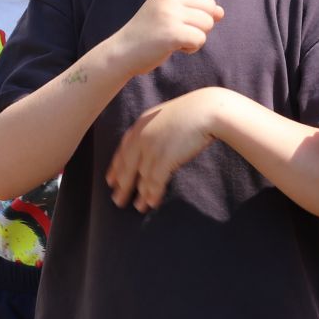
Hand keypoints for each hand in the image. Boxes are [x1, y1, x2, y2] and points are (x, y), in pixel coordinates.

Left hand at [106, 86, 228, 211]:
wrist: (207, 110)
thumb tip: (152, 143)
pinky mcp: (164, 159)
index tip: (110, 181)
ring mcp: (151, 149)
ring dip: (140, 195)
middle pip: (127, 167)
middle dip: (122, 186)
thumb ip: (154, 129)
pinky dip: (153, 194)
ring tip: (139, 208)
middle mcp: (141, 137)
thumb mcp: (166, 116)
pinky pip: (155, 182)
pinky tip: (152, 203)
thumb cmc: (193, 111)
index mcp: (140, 125)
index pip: (122, 151)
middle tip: (117, 201)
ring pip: (141, 177)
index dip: (116, 169)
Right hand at [120, 0, 222, 72]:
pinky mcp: (172, 34)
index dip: (202, 3)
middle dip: (202, 22)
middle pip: (210, 6)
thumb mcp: (170, 13)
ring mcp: (170, 15)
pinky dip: (192, 47)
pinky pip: (200, 39)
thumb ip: (195, 9)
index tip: (186, 15)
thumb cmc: (149, 33)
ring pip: (208, 23)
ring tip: (177, 39)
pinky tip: (176, 48)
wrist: (122, 52)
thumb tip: (221, 12)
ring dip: (197, 36)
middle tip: (181, 30)